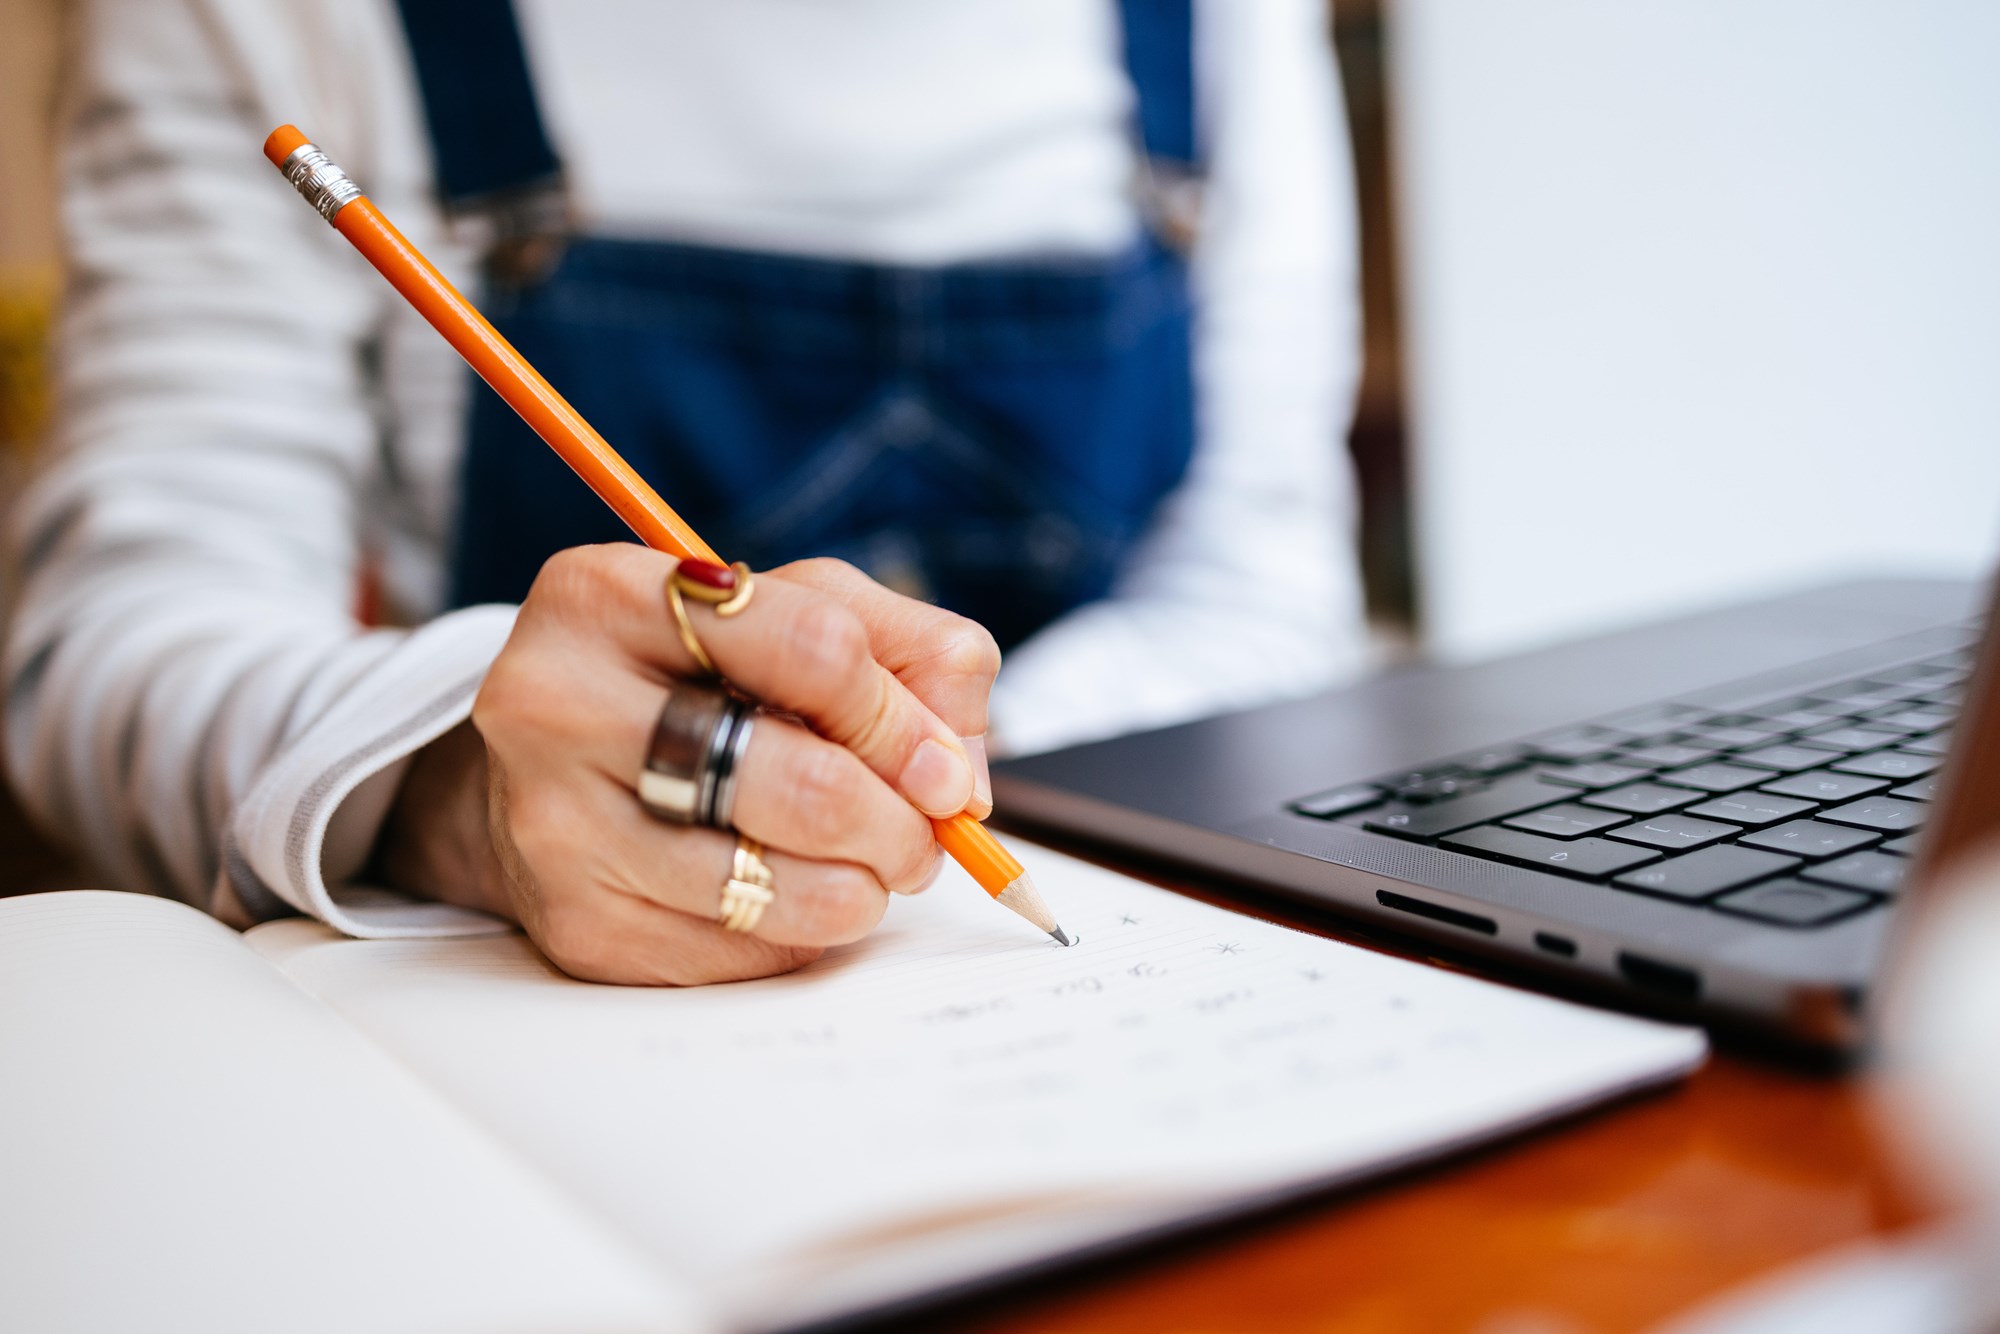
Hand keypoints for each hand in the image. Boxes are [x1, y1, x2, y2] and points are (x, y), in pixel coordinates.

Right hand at [376, 546, 1000, 983]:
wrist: (542, 771)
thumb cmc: (688, 678)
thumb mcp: (791, 612)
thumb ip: (907, 652)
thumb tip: (958, 775)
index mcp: (610, 594)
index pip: (817, 651)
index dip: (905, 721)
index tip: (941, 767)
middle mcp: (559, 703)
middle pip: (807, 786)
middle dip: (900, 825)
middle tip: (922, 837)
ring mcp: (557, 822)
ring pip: (778, 886)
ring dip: (859, 890)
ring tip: (864, 867)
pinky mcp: (576, 924)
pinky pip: (740, 953)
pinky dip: (794, 933)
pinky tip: (781, 895)